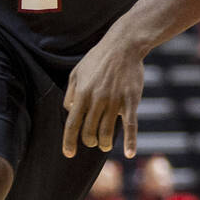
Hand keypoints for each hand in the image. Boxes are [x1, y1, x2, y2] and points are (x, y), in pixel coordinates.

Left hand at [61, 34, 144, 158]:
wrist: (124, 45)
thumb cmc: (98, 59)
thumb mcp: (77, 72)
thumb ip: (70, 93)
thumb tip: (70, 112)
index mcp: (82, 93)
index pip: (72, 124)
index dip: (69, 142)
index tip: (69, 154)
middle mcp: (97, 99)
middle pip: (89, 131)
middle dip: (90, 141)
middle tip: (93, 141)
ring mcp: (115, 101)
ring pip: (107, 132)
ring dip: (104, 143)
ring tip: (104, 144)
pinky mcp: (131, 100)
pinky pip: (130, 125)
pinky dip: (130, 141)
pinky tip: (129, 153)